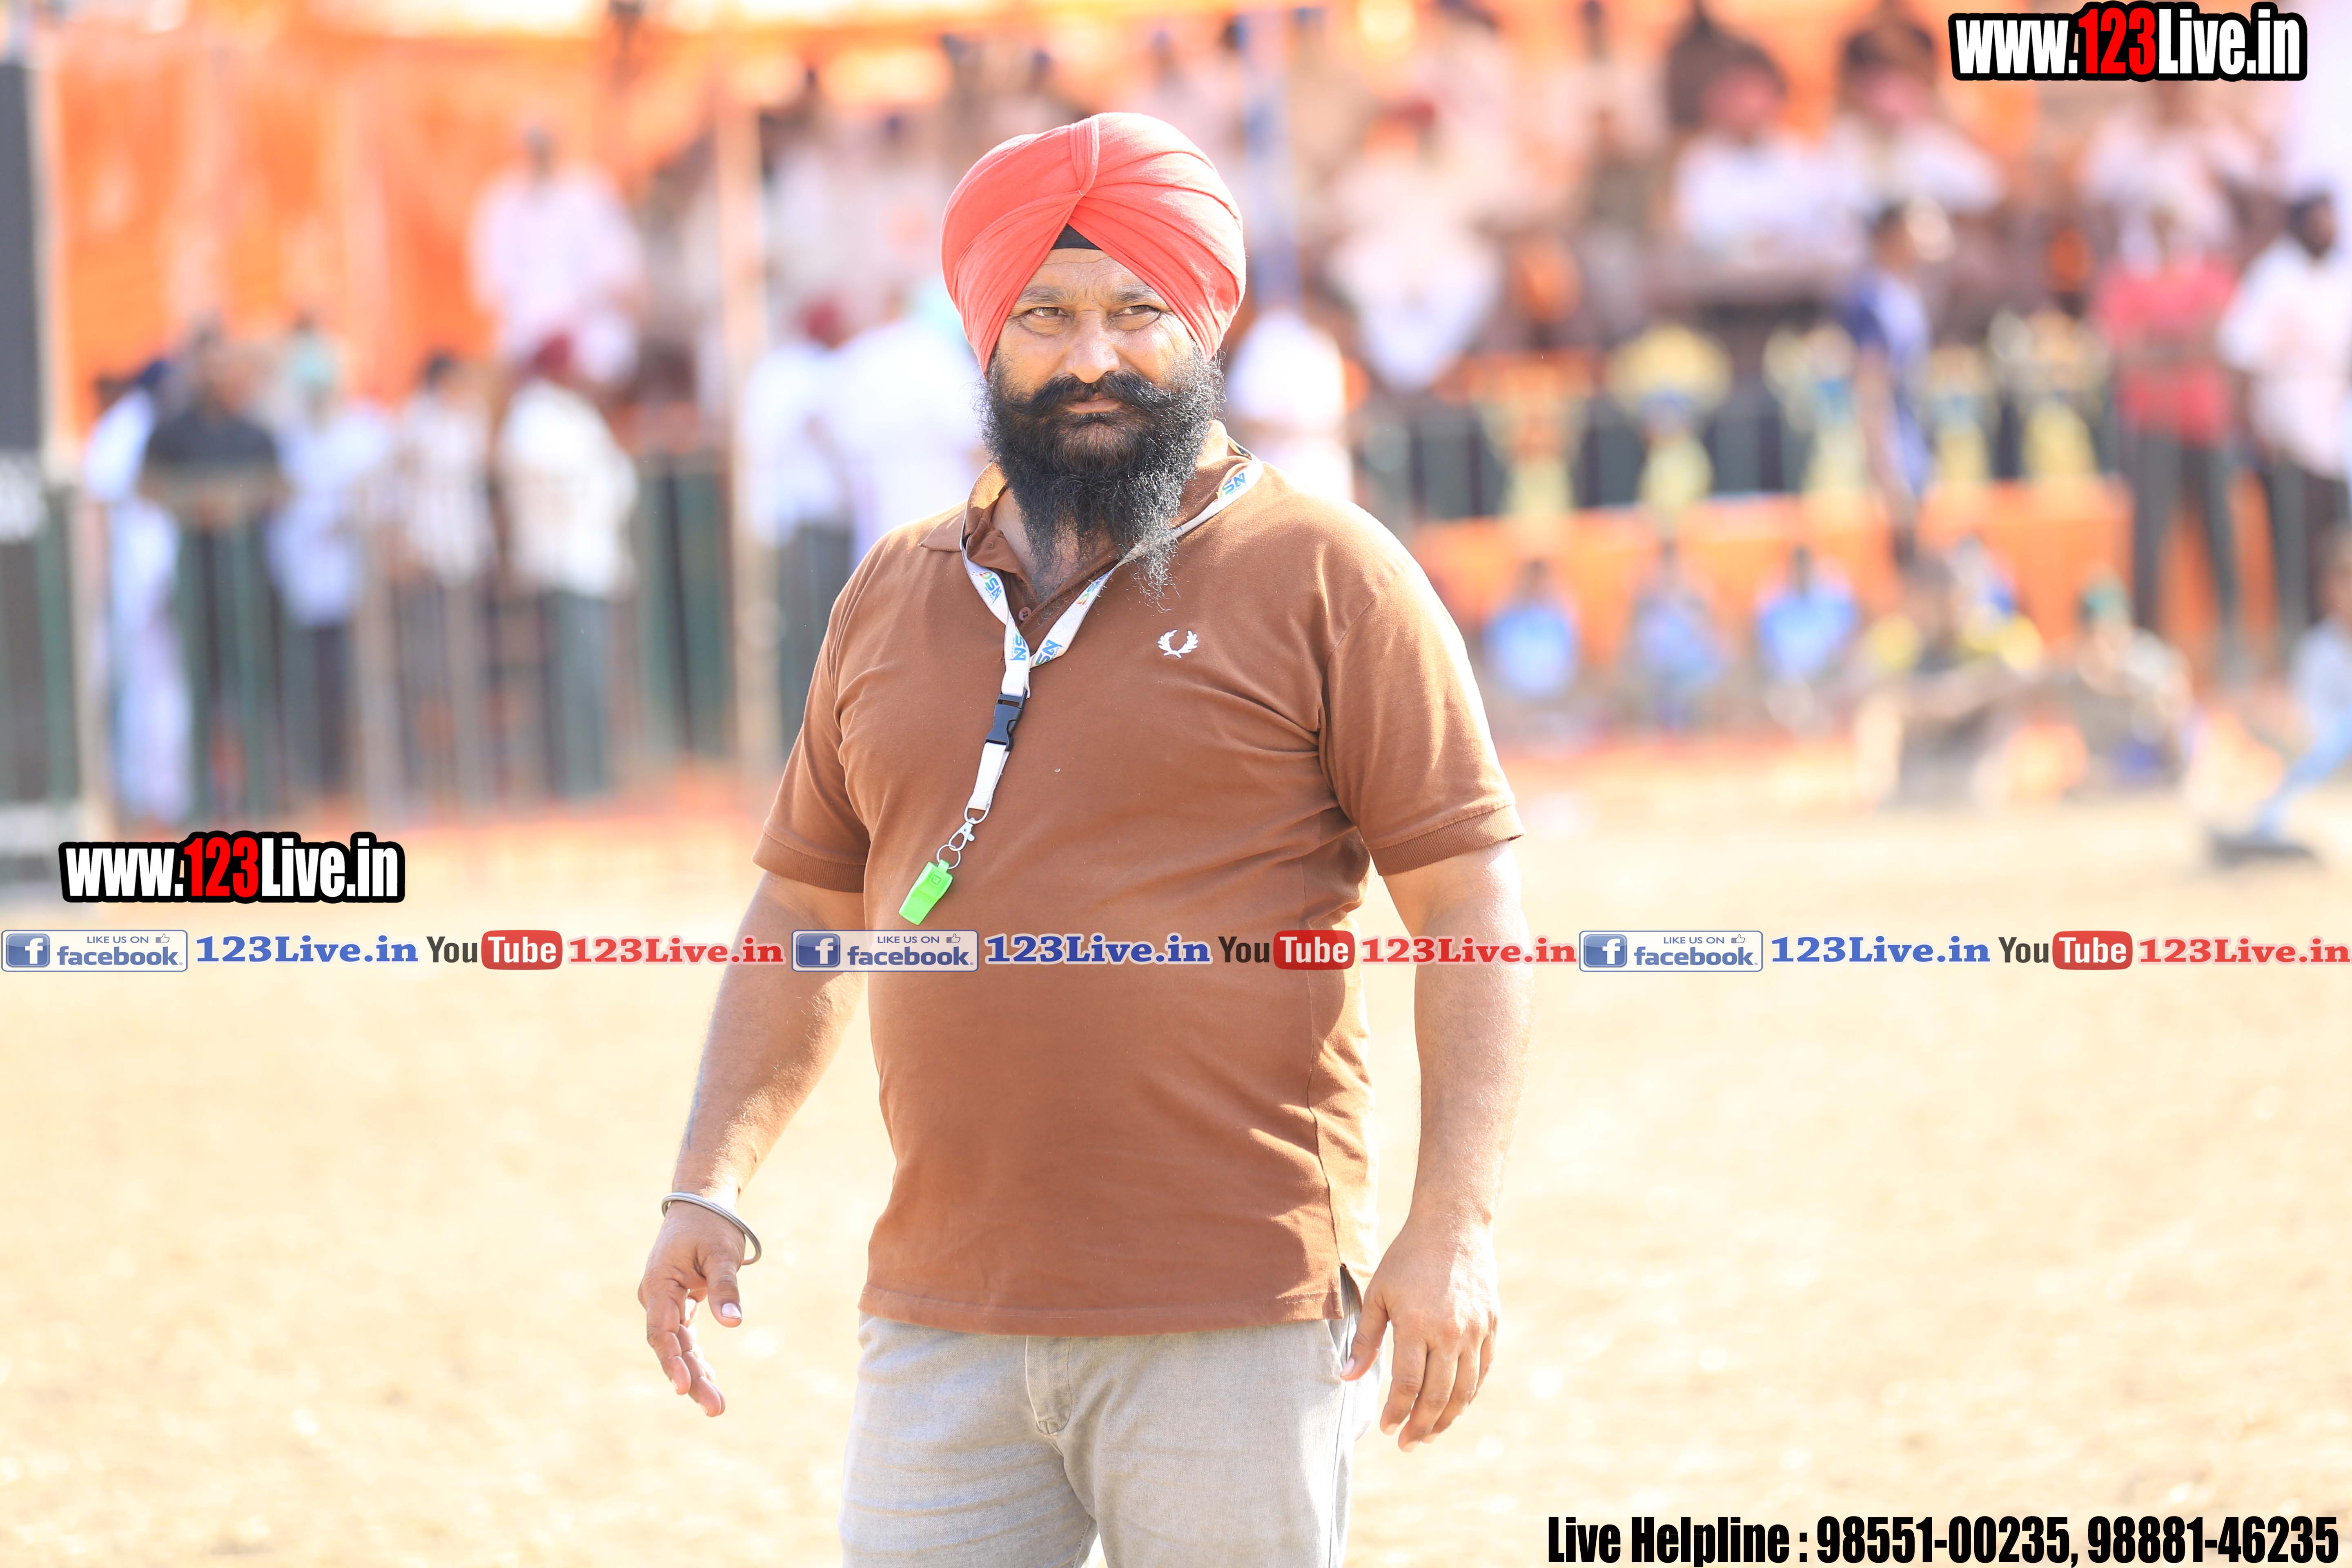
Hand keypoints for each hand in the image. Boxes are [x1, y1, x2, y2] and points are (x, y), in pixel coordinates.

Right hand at [637, 1204, 747, 1416]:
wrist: (701, 1202)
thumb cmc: (711, 1224)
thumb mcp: (722, 1253)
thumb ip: (725, 1287)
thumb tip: (733, 1324)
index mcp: (660, 1284)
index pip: (661, 1331)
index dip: (672, 1361)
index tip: (685, 1386)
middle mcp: (657, 1297)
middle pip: (670, 1346)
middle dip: (691, 1378)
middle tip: (714, 1409)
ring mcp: (666, 1302)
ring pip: (678, 1345)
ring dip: (695, 1373)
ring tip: (715, 1406)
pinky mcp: (678, 1304)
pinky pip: (684, 1337)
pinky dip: (696, 1358)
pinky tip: (708, 1382)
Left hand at [1340, 1213, 1500, 1449]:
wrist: (1453, 1226)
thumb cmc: (1407, 1259)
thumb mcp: (1378, 1294)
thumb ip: (1366, 1340)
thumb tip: (1347, 1378)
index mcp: (1418, 1324)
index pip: (1408, 1385)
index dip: (1396, 1412)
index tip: (1386, 1429)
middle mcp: (1450, 1332)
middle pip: (1438, 1395)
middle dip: (1421, 1426)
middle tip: (1407, 1444)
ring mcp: (1475, 1330)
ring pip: (1464, 1390)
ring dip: (1447, 1418)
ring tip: (1429, 1435)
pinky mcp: (1491, 1325)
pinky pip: (1482, 1371)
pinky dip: (1468, 1393)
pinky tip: (1453, 1405)